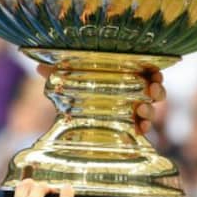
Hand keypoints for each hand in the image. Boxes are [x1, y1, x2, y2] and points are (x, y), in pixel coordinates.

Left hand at [36, 65, 163, 134]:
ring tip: (143, 110)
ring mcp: (132, 111)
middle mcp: (132, 92)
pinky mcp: (128, 128)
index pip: (146, 71)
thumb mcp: (68, 78)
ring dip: (152, 110)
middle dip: (158, 90)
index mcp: (124, 75)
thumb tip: (38, 67)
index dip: (154, 72)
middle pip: (154, 89)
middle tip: (153, 90)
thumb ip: (58, 71)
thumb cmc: (77, 90)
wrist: (72, 117)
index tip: (155, 74)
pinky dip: (144, 128)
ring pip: (151, 108)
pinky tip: (140, 129)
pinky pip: (143, 128)